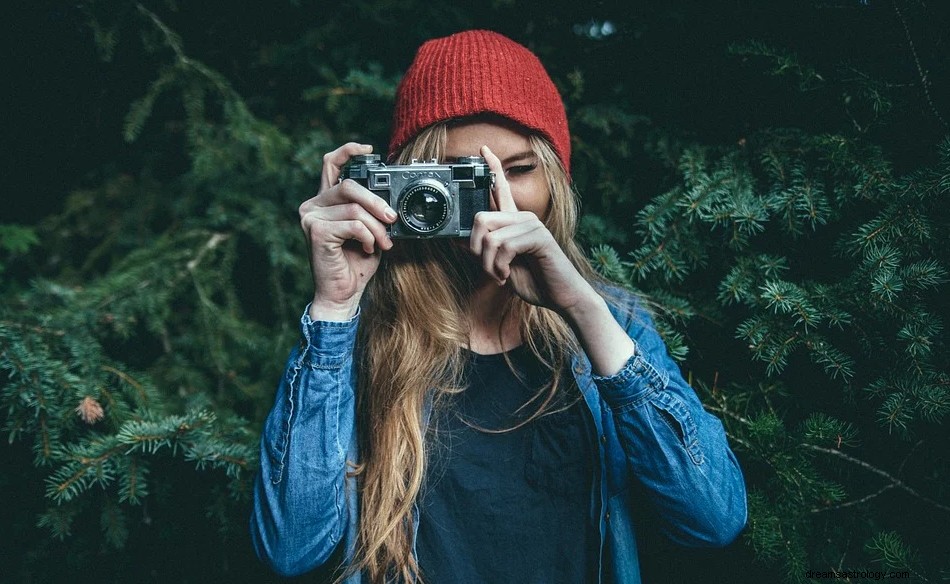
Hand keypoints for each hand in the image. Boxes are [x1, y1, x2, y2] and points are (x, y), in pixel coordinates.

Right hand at [299, 143, 396, 320]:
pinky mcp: (316, 231)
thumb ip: (371, 211)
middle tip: (392, 219)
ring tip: (383, 243)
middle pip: (349, 186)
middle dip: (377, 202)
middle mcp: (313, 205)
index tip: (369, 149)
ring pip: (355, 208)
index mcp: (325, 201)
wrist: (343, 294)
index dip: (348, 151)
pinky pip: (353, 224)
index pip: (331, 165)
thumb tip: (390, 200)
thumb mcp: (369, 231)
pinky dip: (367, 236)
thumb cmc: (355, 263)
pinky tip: (367, 248)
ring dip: (376, 227)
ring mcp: (311, 217)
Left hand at [469, 145, 597, 314]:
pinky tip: (509, 275)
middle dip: (475, 250)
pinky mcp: (538, 236)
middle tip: (489, 269)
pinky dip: (500, 267)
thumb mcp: (501, 267)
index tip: (483, 149)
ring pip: (490, 237)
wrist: (562, 297)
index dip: (492, 168)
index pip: (502, 189)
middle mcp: (523, 218)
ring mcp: (532, 224)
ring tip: (501, 276)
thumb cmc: (535, 281)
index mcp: (514, 222)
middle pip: (480, 218)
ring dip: (489, 265)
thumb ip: (483, 252)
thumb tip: (457, 241)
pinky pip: (504, 247)